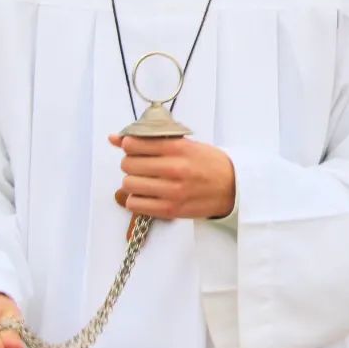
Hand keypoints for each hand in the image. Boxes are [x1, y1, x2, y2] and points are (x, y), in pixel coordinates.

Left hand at [109, 135, 236, 220]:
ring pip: (128, 184)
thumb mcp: (186, 144)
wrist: (233, 187)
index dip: (129, 145)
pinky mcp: (170, 210)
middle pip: (128, 164)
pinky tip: (147, 194)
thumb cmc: (209, 163)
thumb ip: (153, 140)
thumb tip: (115, 138)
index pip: (135, 144)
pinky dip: (136, 199)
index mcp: (179, 148)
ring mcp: (172, 191)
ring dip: (132, 181)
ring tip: (146, 180)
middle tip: (141, 165)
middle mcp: (174, 168)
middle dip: (130, 163)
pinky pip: (134, 204)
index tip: (133, 148)